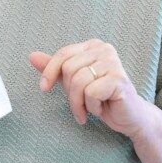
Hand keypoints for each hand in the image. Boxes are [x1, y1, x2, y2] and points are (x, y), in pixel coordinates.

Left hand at [30, 40, 148, 138]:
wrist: (129, 117)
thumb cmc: (102, 98)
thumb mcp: (74, 82)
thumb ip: (55, 68)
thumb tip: (32, 56)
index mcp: (93, 45)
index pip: (63, 54)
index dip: (49, 72)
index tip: (43, 89)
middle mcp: (104, 49)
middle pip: (69, 69)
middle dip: (70, 93)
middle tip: (80, 105)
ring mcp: (113, 63)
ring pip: (78, 81)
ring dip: (80, 103)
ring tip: (90, 109)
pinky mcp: (119, 79)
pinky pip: (91, 93)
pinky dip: (92, 106)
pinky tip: (102, 108)